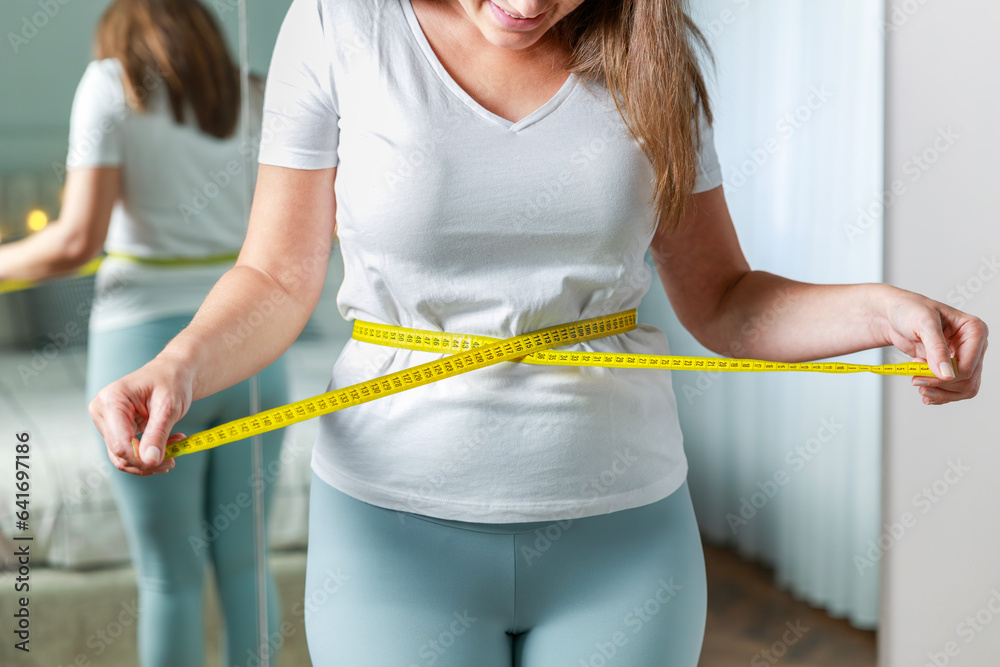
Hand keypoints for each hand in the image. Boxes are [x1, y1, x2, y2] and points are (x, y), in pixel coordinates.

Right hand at [88, 356, 193, 474]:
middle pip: (120, 453)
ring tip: (175, 448)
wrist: (171, 372)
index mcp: (111, 400)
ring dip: (149, 459)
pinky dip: (148, 454)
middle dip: (149, 460)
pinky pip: (127, 452)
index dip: (142, 459)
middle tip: (176, 455)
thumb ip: (157, 434)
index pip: (120, 443)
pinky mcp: (114, 429)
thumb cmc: (170, 381)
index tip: (169, 460)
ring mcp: (105, 421)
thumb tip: (150, 461)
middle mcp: (101, 411)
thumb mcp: (169, 407)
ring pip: (122, 457)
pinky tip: (168, 444)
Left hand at [880, 290, 987, 404]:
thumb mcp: (923, 323)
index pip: (969, 366)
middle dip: (940, 384)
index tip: (921, 373)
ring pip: (963, 388)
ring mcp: (963, 358)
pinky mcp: (950, 367)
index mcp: (974, 330)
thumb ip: (936, 348)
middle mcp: (973, 345)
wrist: (892, 315)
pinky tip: (926, 392)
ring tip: (918, 384)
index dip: (945, 376)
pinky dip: (939, 394)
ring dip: (940, 392)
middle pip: (967, 381)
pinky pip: (953, 389)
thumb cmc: (909, 310)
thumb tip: (948, 374)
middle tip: (916, 379)